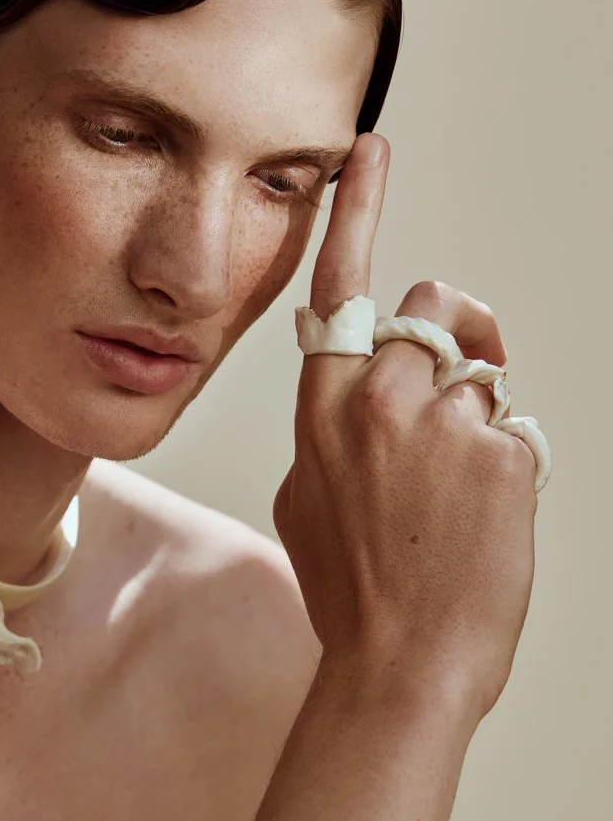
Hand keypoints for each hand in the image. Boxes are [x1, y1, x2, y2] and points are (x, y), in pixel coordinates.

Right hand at [272, 134, 537, 720]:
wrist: (404, 668)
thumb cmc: (354, 593)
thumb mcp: (306, 500)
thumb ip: (326, 427)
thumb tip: (348, 384)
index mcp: (323, 411)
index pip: (341, 285)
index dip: (358, 211)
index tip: (370, 152)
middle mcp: (380, 401)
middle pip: (437, 307)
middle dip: (458, 336)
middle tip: (469, 385)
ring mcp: (443, 426)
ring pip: (483, 377)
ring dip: (481, 419)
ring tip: (460, 498)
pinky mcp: (501, 455)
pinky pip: (515, 432)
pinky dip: (507, 469)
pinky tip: (482, 524)